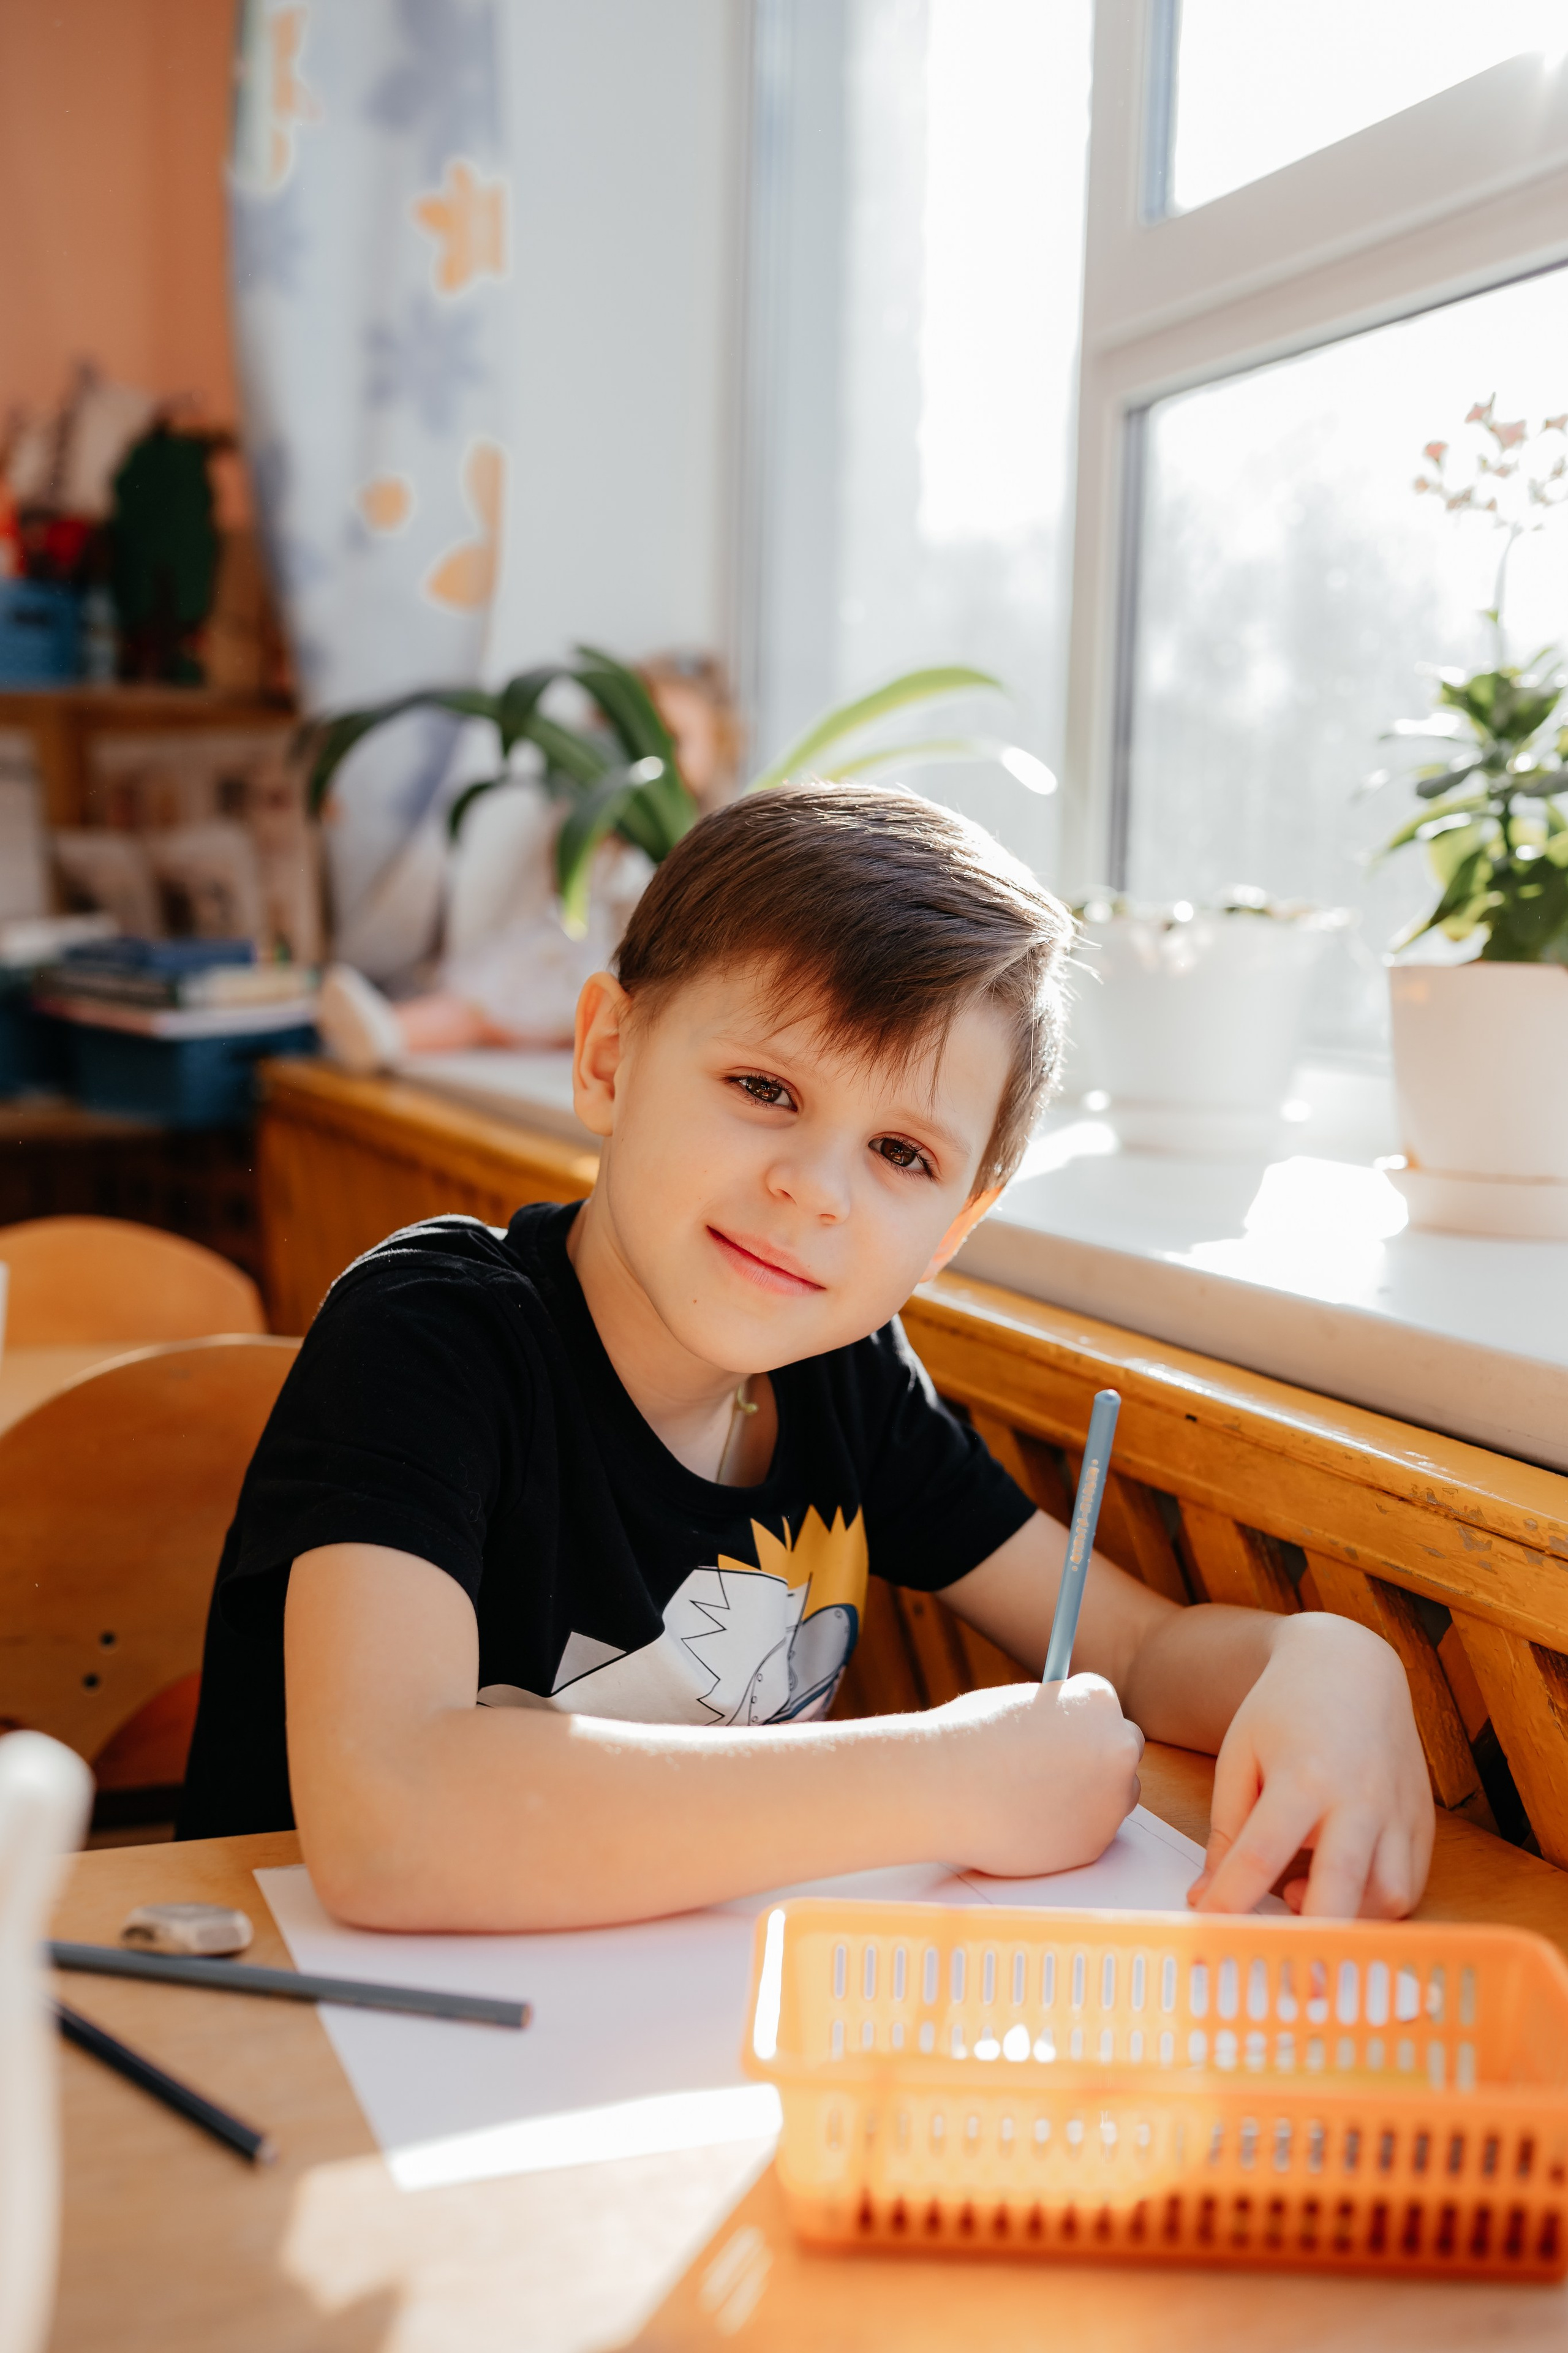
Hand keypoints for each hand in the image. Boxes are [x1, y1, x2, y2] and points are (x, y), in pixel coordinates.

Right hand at [931, 1674, 1143, 1878]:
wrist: (945, 1789)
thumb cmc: (969, 1738)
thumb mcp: (1018, 1704)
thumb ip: (1052, 1716)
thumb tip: (1061, 1729)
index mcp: (1097, 1702)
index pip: (1103, 1704)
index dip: (1074, 1715)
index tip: (1052, 1729)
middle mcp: (1118, 1749)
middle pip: (1124, 1748)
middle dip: (1097, 1754)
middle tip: (1057, 1764)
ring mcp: (1110, 1801)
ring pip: (1116, 1796)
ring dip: (1091, 1794)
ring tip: (1037, 1795)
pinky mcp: (1093, 1844)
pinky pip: (1091, 1832)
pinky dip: (1068, 1829)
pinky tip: (1029, 1821)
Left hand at [1190, 1613, 1432, 1917]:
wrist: (1350, 1667)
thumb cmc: (1284, 1710)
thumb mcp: (1240, 1757)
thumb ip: (1227, 1830)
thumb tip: (1209, 1898)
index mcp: (1303, 1775)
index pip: (1262, 1853)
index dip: (1232, 1900)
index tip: (1208, 1934)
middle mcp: (1358, 1797)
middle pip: (1343, 1883)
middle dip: (1320, 1940)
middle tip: (1299, 1988)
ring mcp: (1398, 1811)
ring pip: (1388, 1894)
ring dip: (1349, 1919)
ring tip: (1302, 1901)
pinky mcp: (1422, 1822)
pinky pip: (1409, 1884)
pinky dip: (1377, 1904)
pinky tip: (1341, 1890)